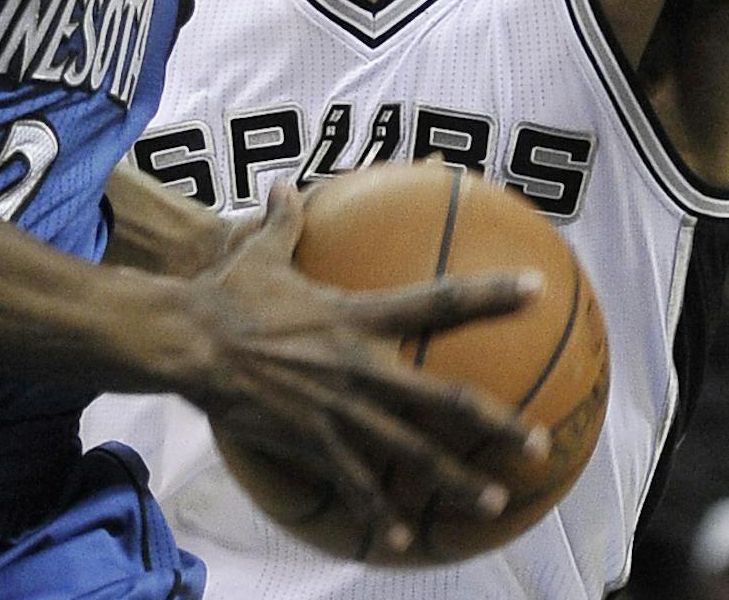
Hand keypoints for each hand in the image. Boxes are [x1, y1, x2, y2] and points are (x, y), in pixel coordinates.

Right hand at [184, 184, 545, 556]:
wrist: (190, 342)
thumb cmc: (227, 294)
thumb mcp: (261, 252)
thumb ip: (284, 223)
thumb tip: (286, 188)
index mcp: (358, 316)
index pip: (438, 302)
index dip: (491, 294)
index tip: (536, 291)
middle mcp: (362, 366)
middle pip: (445, 399)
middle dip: (497, 424)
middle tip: (538, 444)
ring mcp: (341, 410)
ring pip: (412, 453)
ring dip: (457, 480)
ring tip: (495, 500)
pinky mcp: (313, 441)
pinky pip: (354, 484)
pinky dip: (380, 513)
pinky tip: (402, 540)